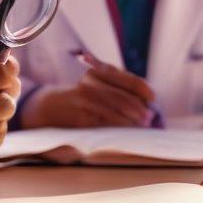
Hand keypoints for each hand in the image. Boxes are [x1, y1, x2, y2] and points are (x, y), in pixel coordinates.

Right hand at [21, 59, 155, 127]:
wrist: (50, 108)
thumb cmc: (82, 99)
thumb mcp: (98, 86)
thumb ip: (119, 87)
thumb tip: (147, 98)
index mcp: (97, 73)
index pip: (125, 78)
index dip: (142, 88)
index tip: (152, 97)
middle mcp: (89, 84)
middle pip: (120, 96)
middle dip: (138, 107)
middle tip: (150, 117)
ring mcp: (83, 101)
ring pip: (113, 109)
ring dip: (131, 118)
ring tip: (142, 124)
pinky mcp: (79, 118)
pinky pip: (103, 122)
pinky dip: (118, 126)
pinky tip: (127, 130)